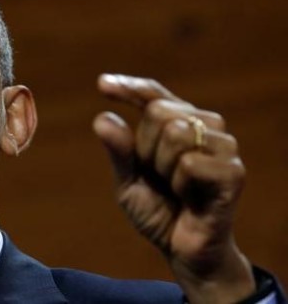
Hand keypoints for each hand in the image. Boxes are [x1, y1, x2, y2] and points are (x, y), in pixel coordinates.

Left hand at [93, 74, 255, 302]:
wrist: (183, 250)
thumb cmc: (158, 211)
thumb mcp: (128, 182)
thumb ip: (119, 151)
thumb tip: (102, 117)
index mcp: (178, 123)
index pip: (154, 95)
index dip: (129, 87)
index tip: (101, 85)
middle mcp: (204, 127)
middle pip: (159, 112)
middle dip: (145, 149)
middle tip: (158, 177)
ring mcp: (223, 147)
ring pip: (175, 133)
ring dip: (163, 168)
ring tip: (176, 188)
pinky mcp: (233, 171)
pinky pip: (190, 162)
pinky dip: (180, 184)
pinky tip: (191, 198)